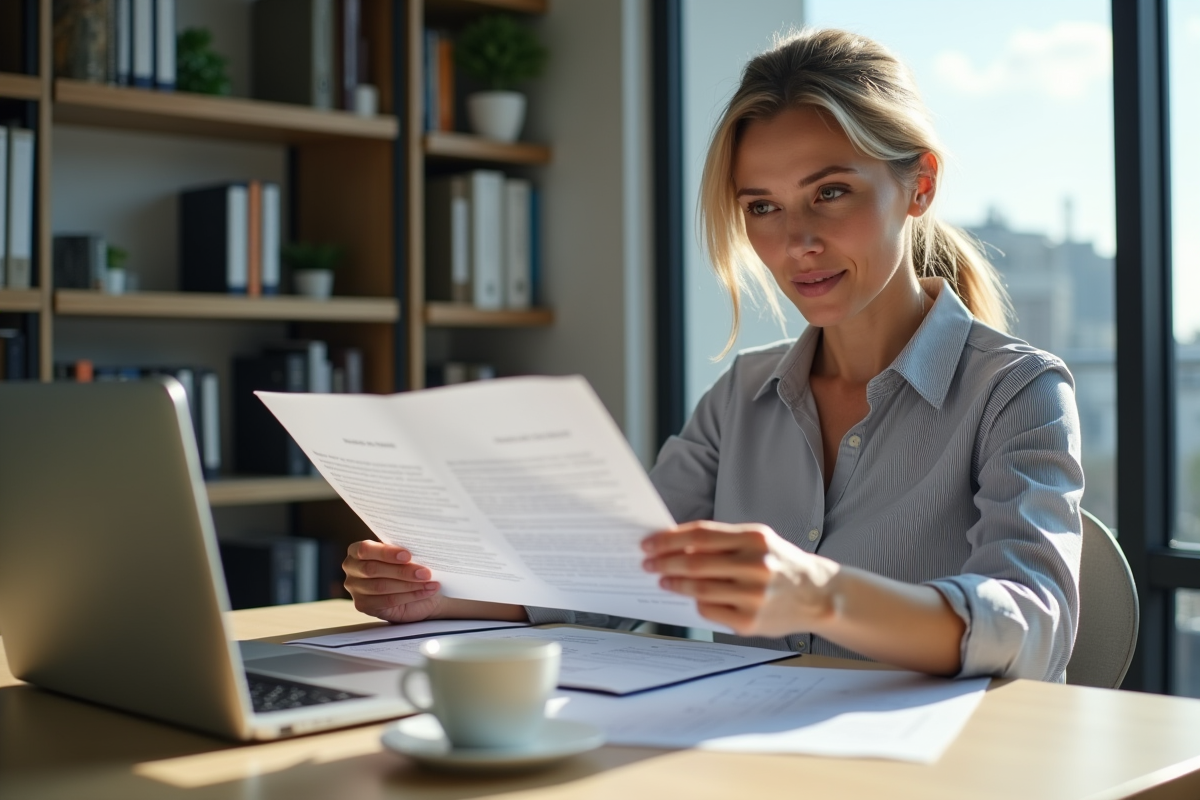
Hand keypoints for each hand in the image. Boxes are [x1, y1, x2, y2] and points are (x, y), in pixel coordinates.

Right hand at [342, 540, 443, 622]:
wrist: (414, 587)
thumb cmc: (406, 565)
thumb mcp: (403, 555)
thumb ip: (402, 551)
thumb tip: (417, 549)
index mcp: (356, 550)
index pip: (365, 549)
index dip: (386, 552)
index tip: (408, 555)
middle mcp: (352, 568)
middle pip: (373, 569)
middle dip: (402, 571)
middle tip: (425, 572)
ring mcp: (355, 589)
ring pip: (381, 586)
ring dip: (409, 584)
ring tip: (428, 582)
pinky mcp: (363, 605)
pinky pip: (387, 601)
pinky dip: (410, 596)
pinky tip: (425, 591)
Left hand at [641, 521, 839, 637]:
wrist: (818, 595)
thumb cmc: (780, 564)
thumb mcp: (758, 542)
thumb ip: (722, 542)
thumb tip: (676, 545)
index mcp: (755, 539)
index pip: (701, 535)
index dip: (670, 539)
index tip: (649, 543)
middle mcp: (756, 566)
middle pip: (696, 563)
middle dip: (665, 562)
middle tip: (647, 563)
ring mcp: (754, 595)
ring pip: (699, 589)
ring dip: (674, 584)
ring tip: (663, 580)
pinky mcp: (750, 621)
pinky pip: (709, 611)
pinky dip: (696, 603)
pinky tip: (691, 597)